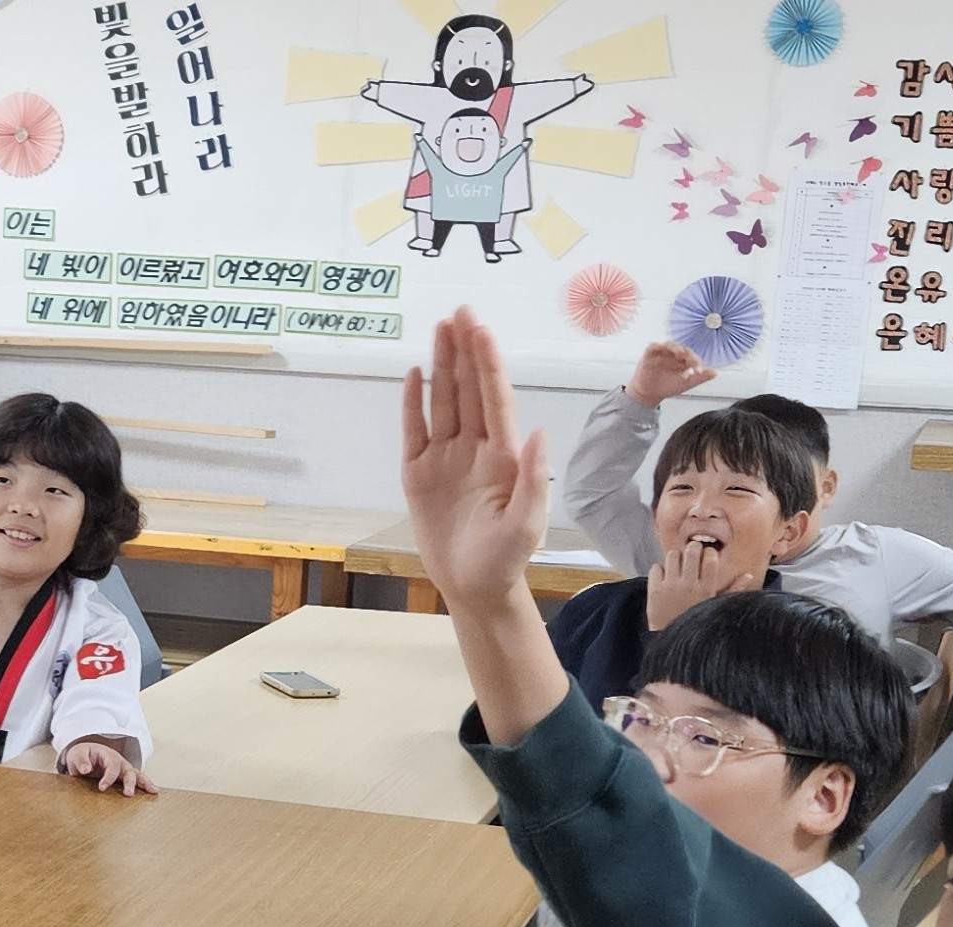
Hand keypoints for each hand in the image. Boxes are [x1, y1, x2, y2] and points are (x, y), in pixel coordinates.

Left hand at [59, 738, 154, 795]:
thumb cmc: (82, 755)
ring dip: (144, 783)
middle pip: (128, 770)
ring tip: (153, 791)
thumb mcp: (77, 754)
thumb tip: (85, 770)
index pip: (112, 765)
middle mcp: (119, 761)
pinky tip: (154, 792)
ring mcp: (124, 769)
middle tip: (128, 794)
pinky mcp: (125, 777)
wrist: (86, 755)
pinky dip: (146, 785)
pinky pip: (137, 780)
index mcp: (108, 755)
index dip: (108, 777)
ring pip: (137, 775)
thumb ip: (80, 761)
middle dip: (129, 782)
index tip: (101, 788)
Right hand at [401, 309, 551, 617]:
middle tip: (460, 311)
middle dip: (465, 351)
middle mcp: (474, 448)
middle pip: (468, 390)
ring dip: (442, 366)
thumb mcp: (527, 524)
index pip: (494, 399)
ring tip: (440, 328)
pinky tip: (415, 375)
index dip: (486, 363)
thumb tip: (539, 430)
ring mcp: (445, 459)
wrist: (474, 588)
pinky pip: (414, 431)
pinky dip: (414, 403)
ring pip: (443, 402)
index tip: (480, 329)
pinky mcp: (418, 475)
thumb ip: (535, 478)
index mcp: (502, 455)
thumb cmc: (505, 560)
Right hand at [627, 341, 713, 407]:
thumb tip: (715, 373)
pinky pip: (653, 346)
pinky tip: (661, 348)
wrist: (649, 394)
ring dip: (675, 347)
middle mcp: (673, 354)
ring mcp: (662, 353)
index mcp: (683, 360)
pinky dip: (656, 346)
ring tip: (679, 353)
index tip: (699, 371)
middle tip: (691, 361)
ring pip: (669, 345)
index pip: (692, 356)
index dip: (696, 362)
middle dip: (688, 354)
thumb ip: (700, 378)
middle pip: (682, 349)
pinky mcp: (649, 354)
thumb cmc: (667, 386)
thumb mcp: (685, 384)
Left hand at [645, 531, 757, 631]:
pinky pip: (656, 567)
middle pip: (692, 550)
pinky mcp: (654, 591)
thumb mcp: (716, 607)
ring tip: (678, 567)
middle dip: (693, 549)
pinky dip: (660, 569)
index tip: (706, 558)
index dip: (708, 553)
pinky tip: (665, 578)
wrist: (671, 642)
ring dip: (676, 558)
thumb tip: (749, 575)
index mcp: (706, 589)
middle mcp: (689, 586)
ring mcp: (670, 588)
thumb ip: (733, 590)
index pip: (710, 557)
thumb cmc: (696, 621)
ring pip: (672, 555)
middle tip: (692, 555)